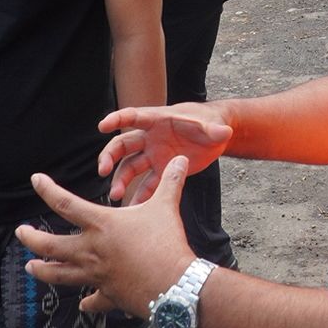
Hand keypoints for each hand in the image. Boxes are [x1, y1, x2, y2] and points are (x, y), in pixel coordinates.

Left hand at [18, 161, 196, 315]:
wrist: (172, 284)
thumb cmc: (166, 243)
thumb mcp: (166, 206)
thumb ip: (170, 181)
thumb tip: (181, 160)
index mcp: (101, 225)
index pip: (65, 203)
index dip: (47, 189)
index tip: (35, 180)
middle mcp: (91, 250)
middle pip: (50, 245)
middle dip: (31, 239)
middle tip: (20, 233)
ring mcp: (96, 274)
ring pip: (59, 275)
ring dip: (42, 271)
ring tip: (31, 267)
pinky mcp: (107, 294)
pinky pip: (92, 299)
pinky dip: (87, 301)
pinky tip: (83, 303)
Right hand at [96, 105, 232, 204]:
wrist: (216, 136)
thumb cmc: (211, 123)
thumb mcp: (214, 126)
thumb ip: (215, 130)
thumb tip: (225, 132)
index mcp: (159, 120)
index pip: (134, 116)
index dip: (118, 118)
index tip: (102, 125)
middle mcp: (151, 138)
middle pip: (124, 145)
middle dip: (110, 156)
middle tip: (103, 171)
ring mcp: (154, 155)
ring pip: (130, 167)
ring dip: (121, 180)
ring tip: (116, 196)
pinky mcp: (162, 171)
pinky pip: (147, 185)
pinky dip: (139, 197)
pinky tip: (132, 211)